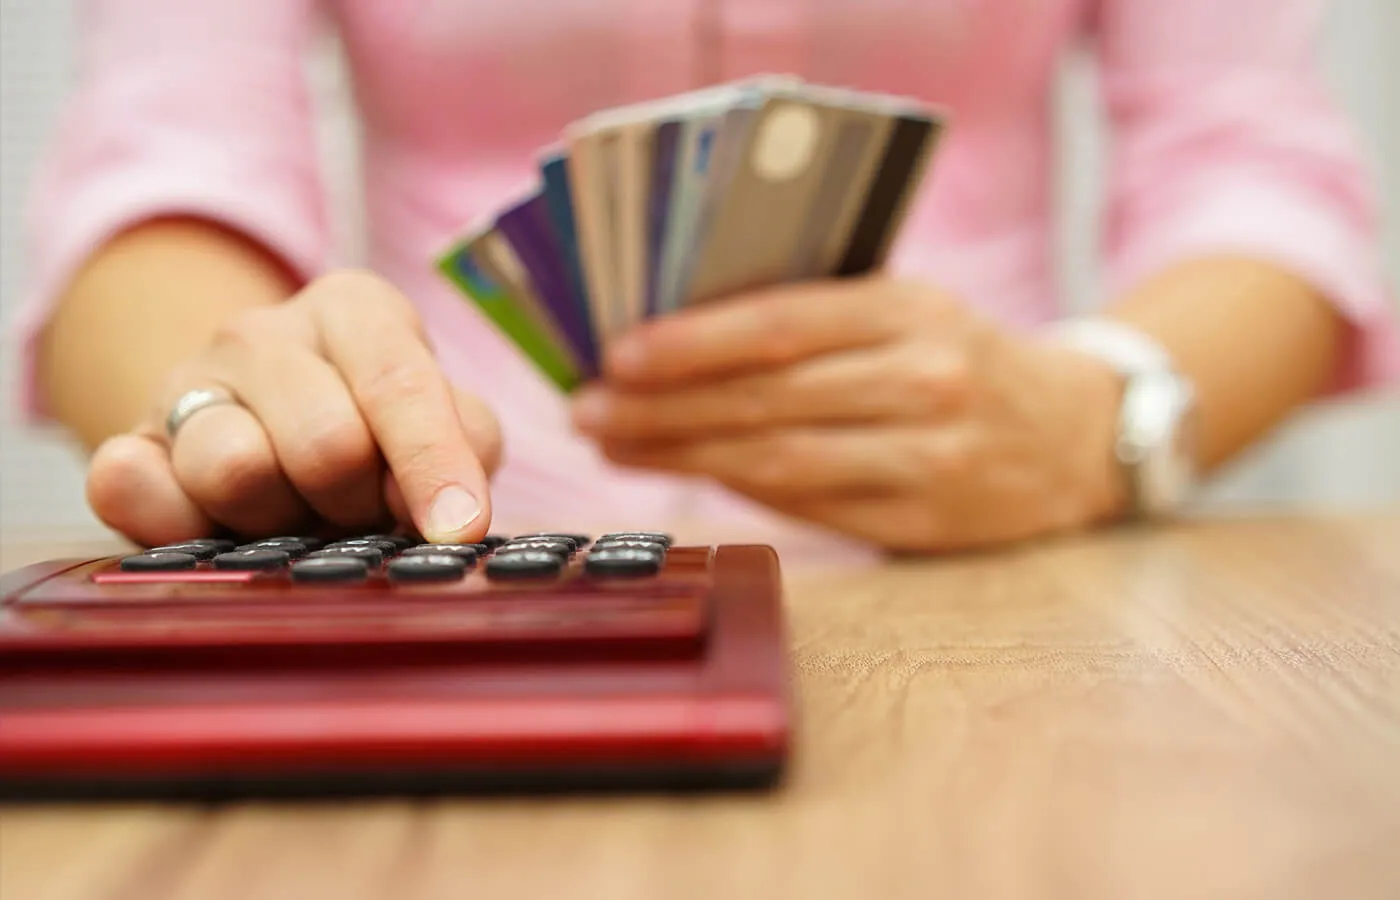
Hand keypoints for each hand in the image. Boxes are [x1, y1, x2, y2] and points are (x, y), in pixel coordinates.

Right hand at [86, 270, 500, 546]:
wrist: (262, 426)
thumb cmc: (377, 427)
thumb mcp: (444, 417)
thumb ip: (467, 444)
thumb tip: (455, 504)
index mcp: (355, 309)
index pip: (398, 383)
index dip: (431, 462)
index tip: (459, 527)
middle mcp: (263, 333)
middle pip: (326, 443)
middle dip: (358, 502)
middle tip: (359, 511)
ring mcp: (186, 382)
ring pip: (235, 469)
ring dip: (281, 520)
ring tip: (295, 514)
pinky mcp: (130, 442)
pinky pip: (132, 487)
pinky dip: (176, 521)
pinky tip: (213, 528)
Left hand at [570, 277, 1125, 552]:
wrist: (1077, 435)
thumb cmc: (963, 356)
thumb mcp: (908, 307)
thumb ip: (814, 315)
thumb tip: (680, 338)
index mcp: (914, 310)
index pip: (783, 324)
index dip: (692, 342)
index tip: (615, 353)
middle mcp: (926, 382)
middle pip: (767, 399)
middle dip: (662, 406)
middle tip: (586, 409)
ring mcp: (930, 459)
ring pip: (780, 462)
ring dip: (682, 455)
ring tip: (613, 445)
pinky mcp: (924, 525)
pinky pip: (811, 510)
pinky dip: (739, 492)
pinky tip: (685, 476)